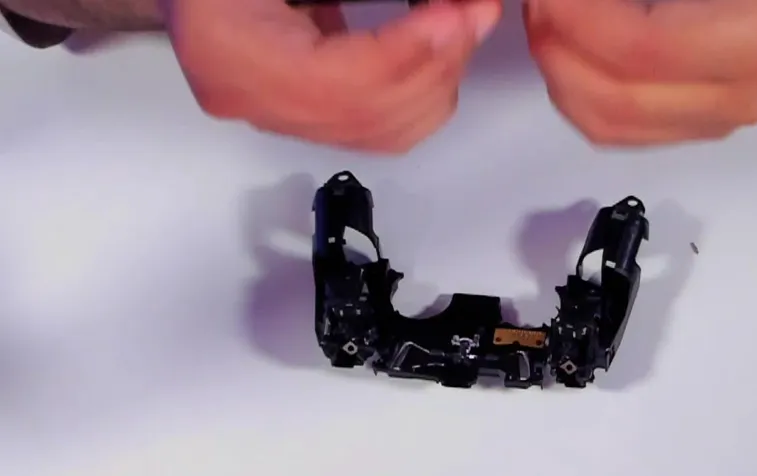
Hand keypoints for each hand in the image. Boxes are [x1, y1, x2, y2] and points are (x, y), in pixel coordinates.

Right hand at [164, 0, 501, 152]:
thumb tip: (437, 9)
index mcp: (226, 54)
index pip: (339, 80)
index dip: (406, 52)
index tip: (453, 18)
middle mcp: (249, 100)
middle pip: (369, 111)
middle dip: (437, 63)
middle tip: (476, 15)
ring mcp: (274, 115)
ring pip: (384, 129)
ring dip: (438, 78)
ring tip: (466, 25)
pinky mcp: (300, 114)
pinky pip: (378, 127)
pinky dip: (421, 93)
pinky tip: (439, 49)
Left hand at [524, 0, 756, 145]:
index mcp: (755, 43)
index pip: (639, 50)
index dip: (578, 17)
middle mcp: (737, 96)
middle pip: (612, 101)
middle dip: (555, 48)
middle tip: (539, 2)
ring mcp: (717, 121)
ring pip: (606, 125)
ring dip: (559, 73)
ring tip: (549, 20)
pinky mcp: (699, 128)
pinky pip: (619, 129)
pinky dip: (580, 91)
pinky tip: (571, 48)